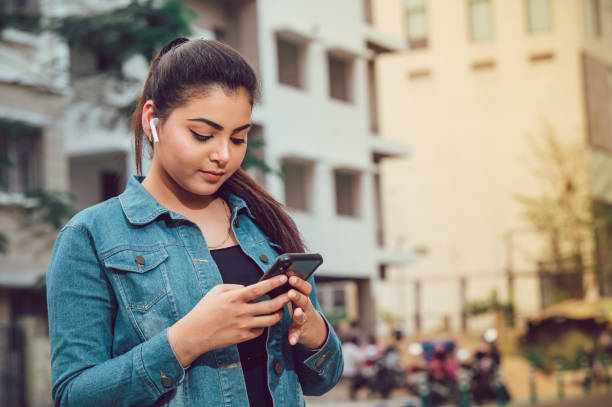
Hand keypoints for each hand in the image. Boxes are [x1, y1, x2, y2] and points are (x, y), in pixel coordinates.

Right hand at [169, 275, 289, 366]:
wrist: (194, 334)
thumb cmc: (204, 310)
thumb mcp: (216, 291)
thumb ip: (234, 286)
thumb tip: (249, 287)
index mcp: (234, 298)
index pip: (259, 288)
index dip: (273, 282)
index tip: (283, 278)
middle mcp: (241, 312)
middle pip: (270, 305)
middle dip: (284, 299)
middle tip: (291, 294)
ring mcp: (243, 326)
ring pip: (270, 320)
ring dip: (279, 313)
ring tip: (281, 308)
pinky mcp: (243, 337)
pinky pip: (261, 330)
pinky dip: (264, 324)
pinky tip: (264, 320)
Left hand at [286, 276, 326, 348]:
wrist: (314, 329)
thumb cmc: (300, 308)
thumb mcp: (298, 297)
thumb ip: (291, 288)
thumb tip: (279, 274)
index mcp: (303, 297)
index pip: (305, 287)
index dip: (299, 282)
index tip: (291, 276)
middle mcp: (306, 307)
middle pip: (304, 300)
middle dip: (298, 296)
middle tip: (291, 292)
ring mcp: (304, 319)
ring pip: (302, 316)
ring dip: (299, 314)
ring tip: (296, 313)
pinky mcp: (301, 331)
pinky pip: (298, 334)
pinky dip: (295, 337)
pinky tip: (292, 341)